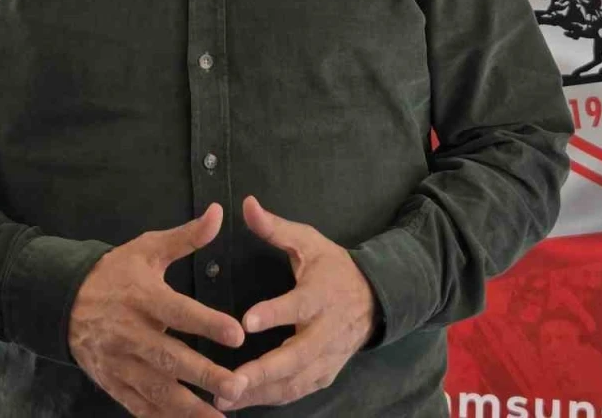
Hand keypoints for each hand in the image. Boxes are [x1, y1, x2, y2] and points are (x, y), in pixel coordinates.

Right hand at [68, 203, 248, 416]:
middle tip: (238, 385)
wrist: (62, 300)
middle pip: (170, 358)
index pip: (178, 312)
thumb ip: (186, 238)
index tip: (238, 334)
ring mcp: (120, 363)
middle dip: (204, 375)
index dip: (208, 324)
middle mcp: (131, 333)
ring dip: (189, 408)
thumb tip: (219, 213)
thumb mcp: (147, 249)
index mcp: (142, 297)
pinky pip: (139, 406)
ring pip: (157, 390)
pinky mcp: (112, 383)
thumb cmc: (114, 273)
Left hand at [215, 196, 376, 410]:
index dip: (273, 313)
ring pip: (296, 381)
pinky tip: (243, 403)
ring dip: (262, 393)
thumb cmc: (333, 267)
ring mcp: (328, 356)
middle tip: (230, 381)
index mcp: (321, 294)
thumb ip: (275, 228)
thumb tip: (247, 204)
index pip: (297, 305)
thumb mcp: (309, 242)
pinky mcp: (325, 374)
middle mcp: (327, 329)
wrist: (376, 298)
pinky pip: (298, 391)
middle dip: (263, 371)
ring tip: (225, 399)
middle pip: (297, 355)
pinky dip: (272, 399)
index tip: (246, 322)